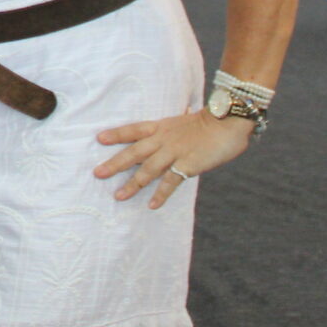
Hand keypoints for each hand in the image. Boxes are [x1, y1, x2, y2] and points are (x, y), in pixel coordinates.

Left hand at [93, 111, 254, 208]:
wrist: (228, 121)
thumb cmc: (210, 121)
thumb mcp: (184, 121)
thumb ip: (171, 130)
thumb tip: (163, 131)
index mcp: (161, 126)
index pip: (134, 129)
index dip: (117, 134)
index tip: (99, 138)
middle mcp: (164, 139)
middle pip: (134, 152)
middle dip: (115, 163)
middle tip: (98, 173)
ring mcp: (175, 152)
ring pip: (148, 170)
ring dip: (133, 184)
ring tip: (118, 196)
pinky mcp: (188, 165)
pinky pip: (171, 182)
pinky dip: (161, 194)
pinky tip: (152, 205)